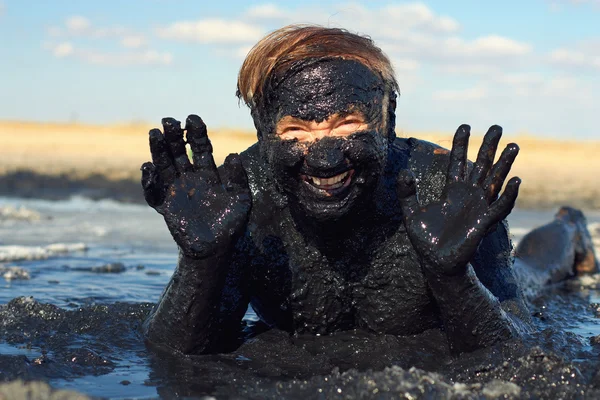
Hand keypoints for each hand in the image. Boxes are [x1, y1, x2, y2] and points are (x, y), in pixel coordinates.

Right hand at [140, 115, 250, 257]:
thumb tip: (232, 155)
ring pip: (164, 166)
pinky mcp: (166, 206)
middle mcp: (190, 179)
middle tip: (169, 120)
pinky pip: (154, 192)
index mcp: (208, 174)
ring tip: (154, 133)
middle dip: (174, 136)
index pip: (201, 148)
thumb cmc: (230, 226)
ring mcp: (176, 191)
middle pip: (179, 152)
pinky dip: (149, 181)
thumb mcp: (240, 201)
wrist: (214, 250)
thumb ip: (238, 179)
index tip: (192, 117)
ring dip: (159, 150)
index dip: (197, 133)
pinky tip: (149, 168)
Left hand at [397, 125, 519, 276]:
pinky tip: (515, 180)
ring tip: (513, 145)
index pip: (458, 163)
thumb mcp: (410, 213)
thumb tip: (403, 172)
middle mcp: (468, 196)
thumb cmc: (426, 240)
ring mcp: (478, 208)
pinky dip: (508, 195)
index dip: (461, 145)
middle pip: (481, 166)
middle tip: (497, 126)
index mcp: (451, 192)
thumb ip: (406, 193)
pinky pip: (499, 207)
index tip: (465, 126)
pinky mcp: (483, 222)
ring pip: (494, 181)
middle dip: (489, 147)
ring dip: (504, 164)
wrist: (436, 263)